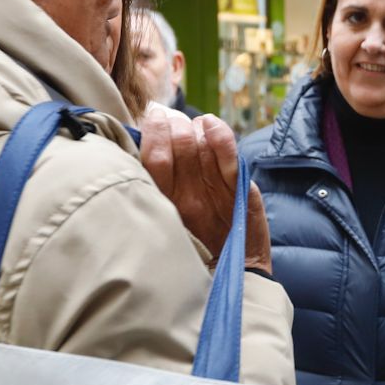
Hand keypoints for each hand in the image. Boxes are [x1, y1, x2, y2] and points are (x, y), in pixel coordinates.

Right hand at [140, 105, 272, 274]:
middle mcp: (187, 197)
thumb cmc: (197, 241)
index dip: (152, 130)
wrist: (238, 269)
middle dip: (173, 123)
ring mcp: (214, 192)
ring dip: (193, 126)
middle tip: (172, 118)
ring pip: (199, 145)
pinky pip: (227, 153)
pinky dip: (218, 131)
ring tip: (189, 124)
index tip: (153, 115)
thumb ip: (158, 186)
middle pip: (176, 146)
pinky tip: (210, 123)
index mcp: (165, 204)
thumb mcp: (169, 218)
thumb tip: (146, 143)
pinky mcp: (238, 189)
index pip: (151, 158)